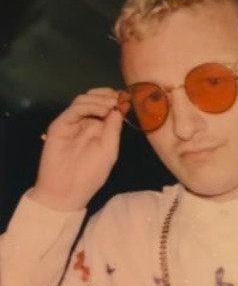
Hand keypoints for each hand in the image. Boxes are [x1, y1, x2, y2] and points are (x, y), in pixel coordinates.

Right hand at [29, 88, 123, 210]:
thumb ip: (114, 128)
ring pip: (84, 99)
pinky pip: (75, 109)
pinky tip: (102, 111)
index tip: (129, 98)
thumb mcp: (109, 150)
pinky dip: (89, 105)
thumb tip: (119, 108)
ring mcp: (72, 122)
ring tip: (112, 106)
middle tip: (120, 97)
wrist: (67, 191)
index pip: (107, 106)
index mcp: (99, 128)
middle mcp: (85, 122)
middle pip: (95, 98)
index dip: (117, 100)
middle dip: (108, 94)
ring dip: (100, 99)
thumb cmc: (91, 174)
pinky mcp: (60, 125)